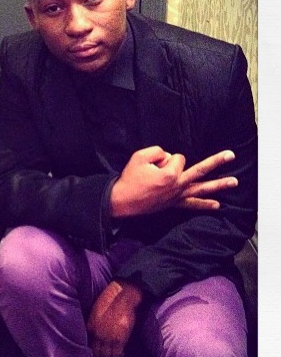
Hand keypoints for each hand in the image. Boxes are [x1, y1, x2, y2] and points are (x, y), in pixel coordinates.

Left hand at [87, 280, 142, 356]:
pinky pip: (118, 353)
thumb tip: (91, 332)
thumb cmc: (109, 301)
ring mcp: (110, 337)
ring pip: (107, 355)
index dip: (92, 347)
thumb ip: (92, 324)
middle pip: (97, 353)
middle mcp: (99, 334)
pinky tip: (120, 353)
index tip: (96, 347)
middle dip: (100, 354)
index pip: (89, 344)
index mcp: (91, 326)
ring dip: (109, 356)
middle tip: (104, 352)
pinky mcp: (121, 338)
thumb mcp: (95, 311)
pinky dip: (118, 355)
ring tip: (111, 353)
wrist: (123, 296)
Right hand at [110, 146, 237, 217]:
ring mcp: (177, 196)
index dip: (166, 158)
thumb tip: (168, 156)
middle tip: (231, 155)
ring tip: (234, 181)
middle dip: (216, 162)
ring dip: (218, 185)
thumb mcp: (139, 156)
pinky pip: (191, 205)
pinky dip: (204, 205)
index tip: (154, 164)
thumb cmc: (129, 179)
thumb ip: (157, 151)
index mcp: (170, 173)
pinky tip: (217, 205)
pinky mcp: (173, 204)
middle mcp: (177, 185)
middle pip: (200, 170)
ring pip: (201, 189)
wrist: (122, 201)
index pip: (177, 157)